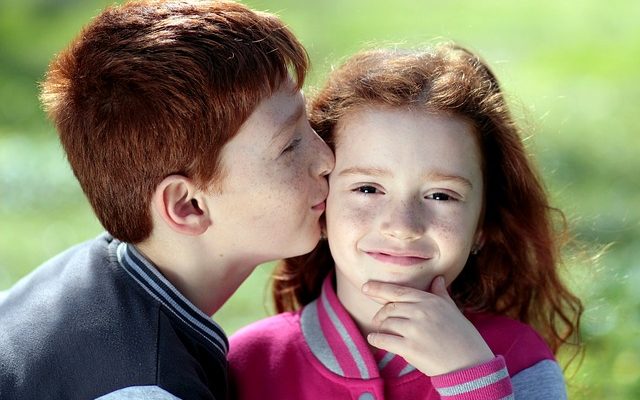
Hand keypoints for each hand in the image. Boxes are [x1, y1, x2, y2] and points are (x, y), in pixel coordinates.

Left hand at [362, 276, 493, 375]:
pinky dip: (376, 339)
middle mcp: (421, 312)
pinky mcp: (410, 348)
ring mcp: (415, 330)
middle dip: (381, 314)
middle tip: (378, 319)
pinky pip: (384, 340)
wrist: (470, 363)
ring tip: (381, 331)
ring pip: (386, 323)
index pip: (399, 291)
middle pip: (389, 307)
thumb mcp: (452, 310)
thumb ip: (440, 294)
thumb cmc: (462, 336)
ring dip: (380, 327)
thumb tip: (438, 279)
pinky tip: (374, 339)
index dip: (379, 289)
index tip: (366, 287)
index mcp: (430, 301)